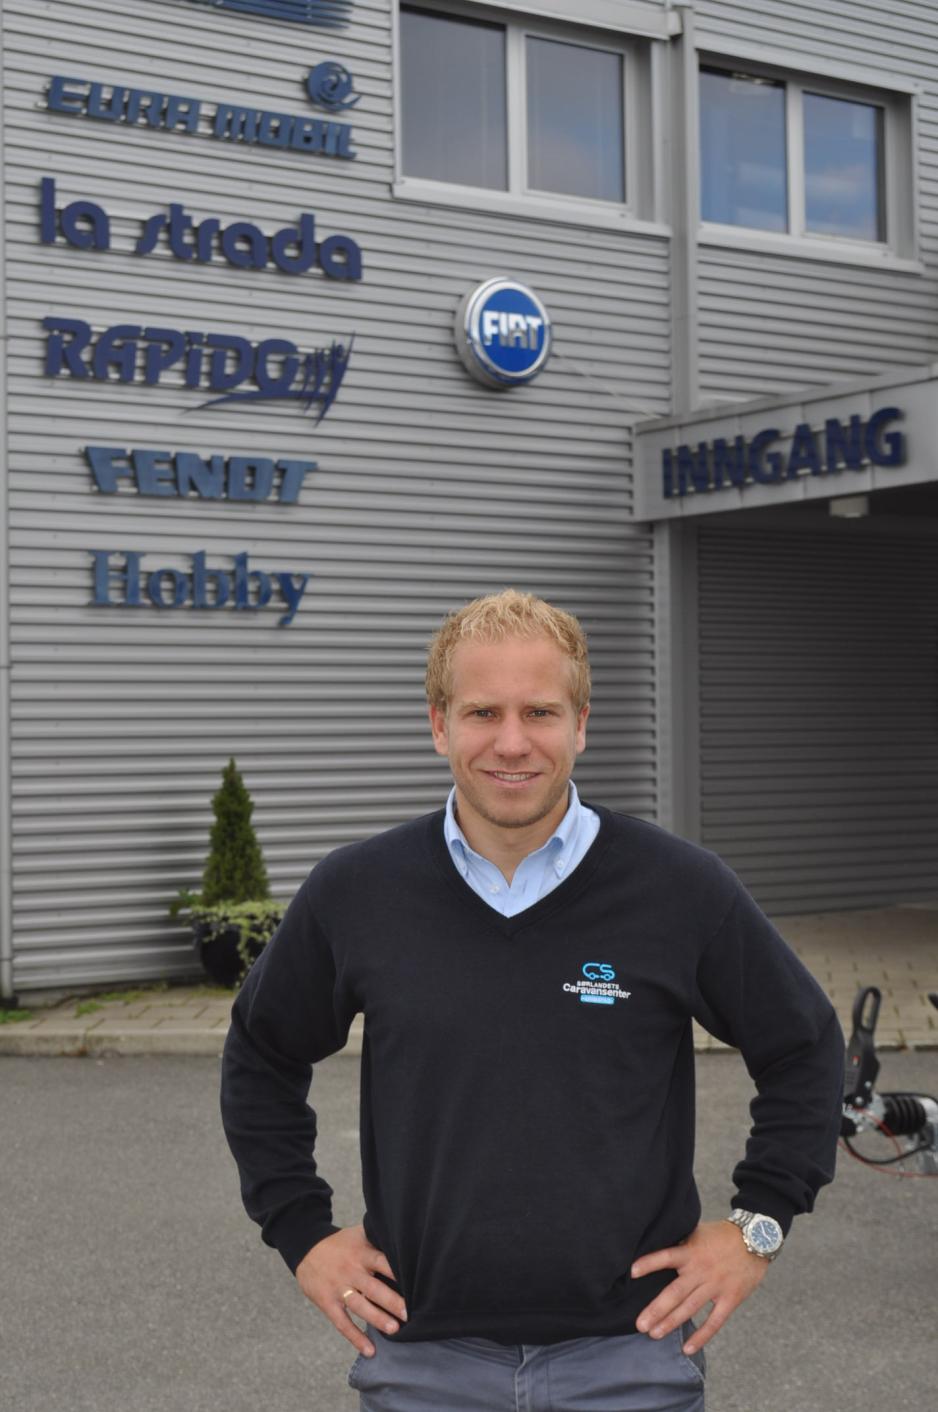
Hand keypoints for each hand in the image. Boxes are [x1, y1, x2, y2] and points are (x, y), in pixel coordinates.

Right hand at [295, 1224, 406, 1356]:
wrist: (306, 1249)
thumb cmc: (340, 1244)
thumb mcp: (358, 1234)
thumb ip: (378, 1239)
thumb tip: (406, 1242)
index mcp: (362, 1253)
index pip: (382, 1262)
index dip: (397, 1272)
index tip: (414, 1283)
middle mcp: (351, 1271)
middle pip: (373, 1288)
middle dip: (391, 1301)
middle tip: (408, 1314)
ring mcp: (339, 1288)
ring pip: (360, 1306)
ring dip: (377, 1319)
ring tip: (394, 1329)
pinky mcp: (328, 1303)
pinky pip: (342, 1323)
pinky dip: (355, 1338)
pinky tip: (370, 1350)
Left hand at [631, 1220, 769, 1353]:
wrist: (756, 1237)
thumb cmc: (722, 1235)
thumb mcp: (698, 1233)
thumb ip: (681, 1244)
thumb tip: (656, 1246)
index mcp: (691, 1251)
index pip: (666, 1256)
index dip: (649, 1263)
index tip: (632, 1272)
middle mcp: (701, 1270)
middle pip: (675, 1292)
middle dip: (656, 1309)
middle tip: (640, 1324)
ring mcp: (716, 1286)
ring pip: (690, 1308)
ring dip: (671, 1323)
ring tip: (654, 1334)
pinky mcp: (730, 1298)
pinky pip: (714, 1321)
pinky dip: (701, 1336)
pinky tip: (688, 1348)